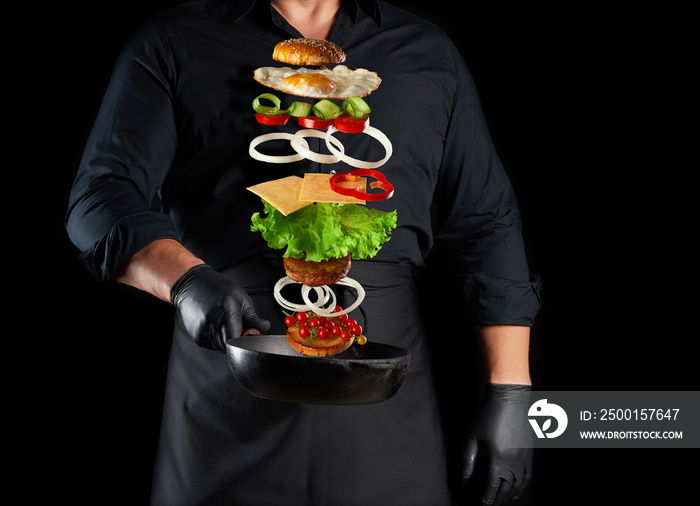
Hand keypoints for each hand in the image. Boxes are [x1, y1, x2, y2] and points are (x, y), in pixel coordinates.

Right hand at [170, 264, 270, 350]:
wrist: (191, 285)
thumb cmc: (218, 289)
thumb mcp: (241, 298)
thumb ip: (253, 318)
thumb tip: (265, 329)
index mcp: (227, 312)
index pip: (237, 342)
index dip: (245, 343)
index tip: (249, 337)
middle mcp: (212, 324)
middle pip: (230, 346)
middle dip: (238, 340)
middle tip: (238, 326)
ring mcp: (202, 332)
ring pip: (222, 347)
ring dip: (228, 339)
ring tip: (225, 322)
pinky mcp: (197, 337)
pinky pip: (212, 345)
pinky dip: (218, 338)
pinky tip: (216, 324)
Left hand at [462, 384, 532, 504]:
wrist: (509, 401)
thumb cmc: (487, 417)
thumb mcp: (471, 438)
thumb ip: (466, 463)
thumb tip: (463, 483)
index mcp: (497, 460)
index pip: (489, 489)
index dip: (483, 500)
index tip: (477, 505)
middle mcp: (513, 463)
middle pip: (504, 491)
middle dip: (494, 501)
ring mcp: (523, 460)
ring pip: (517, 487)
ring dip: (507, 498)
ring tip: (498, 502)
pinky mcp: (529, 455)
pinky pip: (527, 478)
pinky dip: (521, 489)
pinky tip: (515, 493)